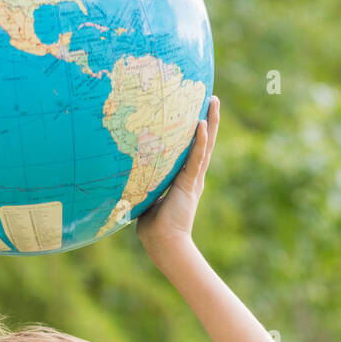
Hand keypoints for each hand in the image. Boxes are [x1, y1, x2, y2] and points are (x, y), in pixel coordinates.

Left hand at [136, 94, 219, 257]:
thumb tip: (126, 175)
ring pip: (205, 145)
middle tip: (212, 97)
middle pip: (204, 142)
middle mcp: (192, 177)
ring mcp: (192, 180)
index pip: (192, 150)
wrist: (164, 244)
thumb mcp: (146, 199)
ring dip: (210, 122)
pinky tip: (201, 123)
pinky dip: (199, 141)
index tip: (198, 111)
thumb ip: (143, 185)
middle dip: (209, 119)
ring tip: (214, 101)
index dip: (196, 132)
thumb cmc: (153, 228)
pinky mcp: (189, 184)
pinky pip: (195, 159)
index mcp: (183, 180)